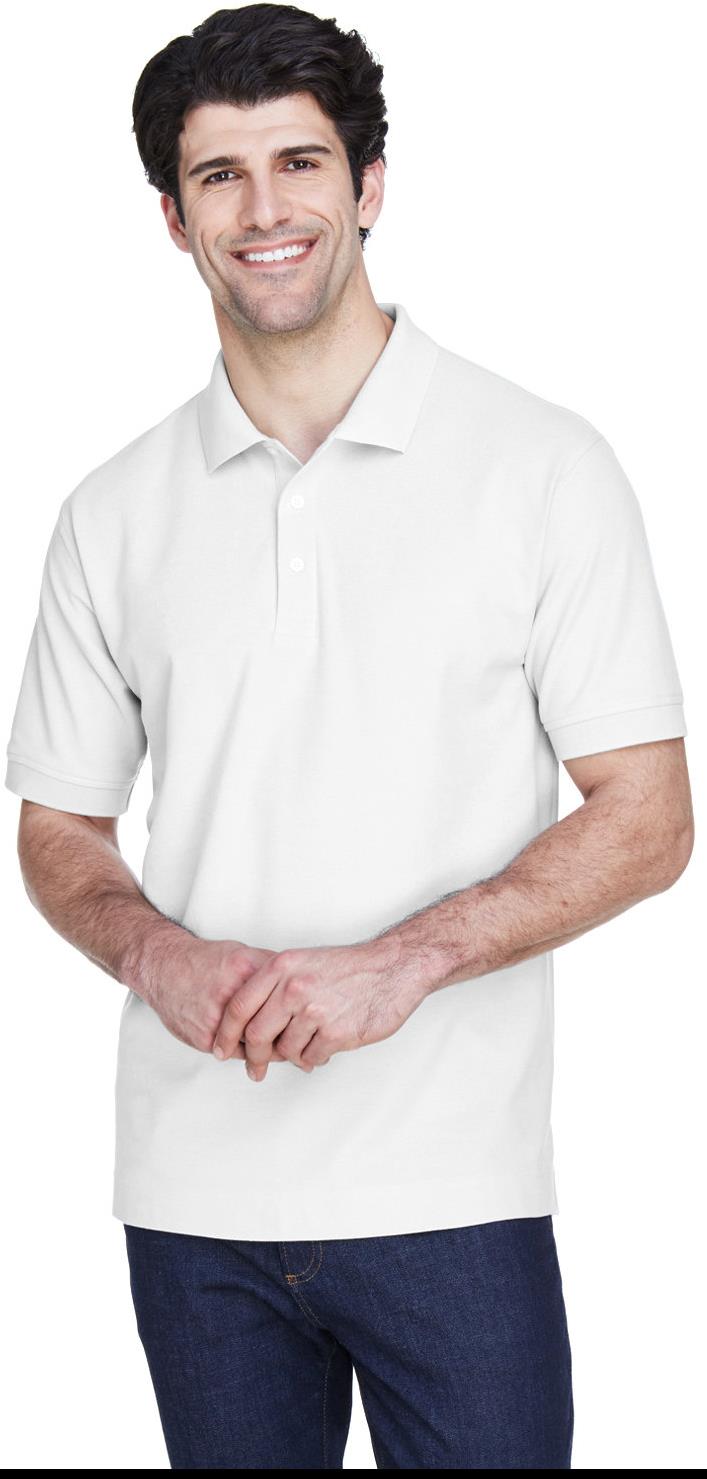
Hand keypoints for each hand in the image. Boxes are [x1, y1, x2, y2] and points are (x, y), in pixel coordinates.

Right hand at [136, 931, 288, 1060]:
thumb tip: (299, 982)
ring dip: (269, 1050)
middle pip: (273, 1025)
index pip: (285, 996)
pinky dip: (247, 1052)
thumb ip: (269, 968)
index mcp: (246, 970)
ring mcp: (218, 1018)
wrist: (163, 968)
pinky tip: (255, 1050)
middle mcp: (232, 994)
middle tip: (299, 1043)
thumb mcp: (241, 953)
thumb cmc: (204, 961)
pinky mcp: (205, 1038)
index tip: (307, 1019)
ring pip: (256, 1044)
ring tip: (281, 1050)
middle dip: (289, 1038)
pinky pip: (235, 1053)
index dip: (299, 1011)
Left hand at [210, 938, 428, 1080]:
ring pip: (285, 1050)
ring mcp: (315, 1010)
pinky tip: (324, 1046)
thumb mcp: (303, 962)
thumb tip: (247, 1021)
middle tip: (255, 1068)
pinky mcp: (336, 1032)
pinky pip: (310, 1058)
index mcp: (281, 968)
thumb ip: (274, 986)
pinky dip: (313, 1058)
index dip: (225, 1033)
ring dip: (292, 1055)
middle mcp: (294, 988)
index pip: (238, 1006)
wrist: (393, 968)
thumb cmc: (349, 967)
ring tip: (307, 1044)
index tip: (220, 1049)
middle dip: (254, 1057)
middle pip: (256, 1035)